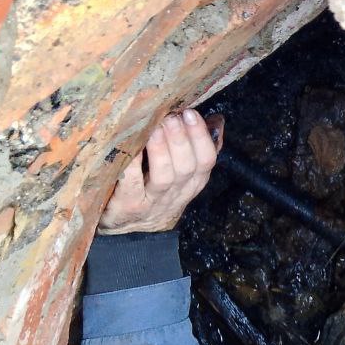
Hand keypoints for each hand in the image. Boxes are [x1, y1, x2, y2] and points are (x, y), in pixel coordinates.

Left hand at [98, 109, 222, 234]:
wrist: (127, 231)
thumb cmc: (154, 193)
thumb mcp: (181, 175)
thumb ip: (196, 148)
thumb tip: (217, 120)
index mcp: (192, 184)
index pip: (207, 161)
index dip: (201, 137)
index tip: (190, 113)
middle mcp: (176, 194)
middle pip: (188, 168)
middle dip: (181, 138)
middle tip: (171, 116)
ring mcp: (152, 202)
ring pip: (165, 176)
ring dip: (162, 149)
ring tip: (155, 126)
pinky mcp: (128, 206)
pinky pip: (131, 182)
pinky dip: (132, 162)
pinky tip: (128, 143)